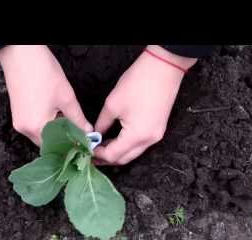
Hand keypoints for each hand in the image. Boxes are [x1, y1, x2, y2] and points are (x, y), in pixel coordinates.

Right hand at [0, 45, 92, 145]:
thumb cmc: (42, 72)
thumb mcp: (66, 97)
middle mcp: (25, 129)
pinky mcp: (17, 114)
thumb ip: (78, 118)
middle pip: (48, 143)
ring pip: (41, 134)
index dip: (71, 145)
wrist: (20, 54)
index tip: (83, 142)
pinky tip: (55, 113)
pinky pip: (34, 126)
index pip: (58, 147)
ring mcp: (19, 122)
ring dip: (54, 130)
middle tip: (78, 131)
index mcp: (37, 128)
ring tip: (67, 120)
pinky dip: (45, 123)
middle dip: (63, 138)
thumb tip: (87, 131)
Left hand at [93, 45, 196, 165]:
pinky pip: (140, 145)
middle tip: (92, 153)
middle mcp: (148, 141)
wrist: (164, 68)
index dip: (98, 155)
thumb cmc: (138, 83)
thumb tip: (95, 135)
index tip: (87, 150)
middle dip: (107, 158)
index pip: (113, 155)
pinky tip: (115, 140)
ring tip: (101, 147)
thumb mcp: (113, 104)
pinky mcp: (158, 129)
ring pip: (133, 153)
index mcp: (136, 136)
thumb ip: (102, 124)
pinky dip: (127, 145)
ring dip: (117, 152)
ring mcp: (155, 136)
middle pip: (124, 159)